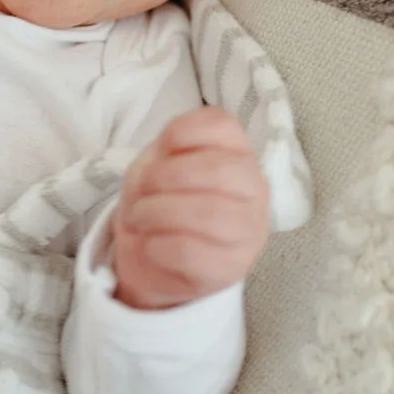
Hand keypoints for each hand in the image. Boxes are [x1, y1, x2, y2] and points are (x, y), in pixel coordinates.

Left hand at [112, 107, 269, 309]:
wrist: (153, 257)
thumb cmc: (163, 200)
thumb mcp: (157, 164)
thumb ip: (165, 153)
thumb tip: (166, 159)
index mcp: (237, 151)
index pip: (221, 124)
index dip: (181, 131)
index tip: (162, 149)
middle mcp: (253, 188)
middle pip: (218, 169)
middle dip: (165, 176)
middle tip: (142, 189)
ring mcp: (249, 231)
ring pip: (207, 213)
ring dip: (157, 212)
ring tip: (140, 217)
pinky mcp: (231, 268)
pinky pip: (191, 252)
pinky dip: (157, 245)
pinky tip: (151, 243)